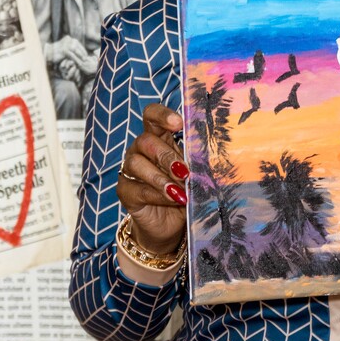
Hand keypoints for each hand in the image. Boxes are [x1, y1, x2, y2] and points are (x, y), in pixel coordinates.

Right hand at [118, 104, 187, 255]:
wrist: (173, 225)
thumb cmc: (186, 192)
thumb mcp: (196, 174)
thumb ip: (199, 162)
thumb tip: (214, 157)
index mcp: (159, 138)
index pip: (151, 116)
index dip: (162, 115)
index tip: (178, 123)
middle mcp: (140, 150)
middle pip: (145, 140)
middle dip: (166, 155)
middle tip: (184, 171)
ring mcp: (130, 170)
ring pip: (136, 164)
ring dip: (161, 177)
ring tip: (180, 191)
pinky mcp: (125, 191)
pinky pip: (137, 188)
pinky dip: (157, 194)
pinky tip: (173, 199)